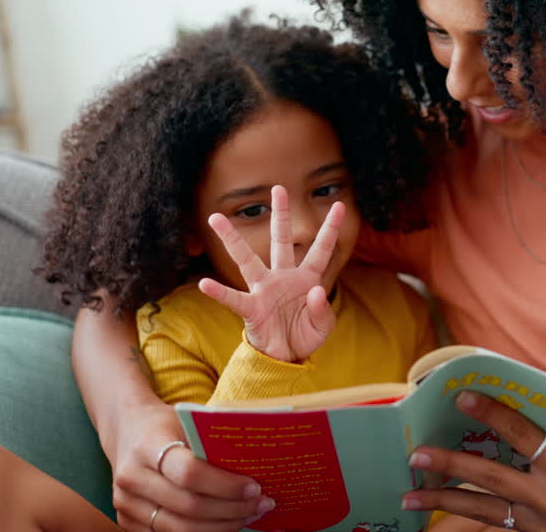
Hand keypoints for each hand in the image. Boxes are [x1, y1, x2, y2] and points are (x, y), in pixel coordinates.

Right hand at [110, 400, 273, 530]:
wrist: (126, 429)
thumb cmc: (165, 425)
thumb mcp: (186, 422)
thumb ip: (211, 444)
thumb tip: (257, 466)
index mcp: (147, 446)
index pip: (189, 473)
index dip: (225, 485)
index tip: (255, 487)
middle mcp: (131, 477)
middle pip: (188, 506)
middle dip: (231, 510)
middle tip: (262, 505)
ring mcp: (125, 503)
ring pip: (180, 529)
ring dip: (221, 527)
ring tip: (249, 516)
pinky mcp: (125, 520)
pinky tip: (225, 523)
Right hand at [197, 185, 343, 362]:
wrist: (285, 358)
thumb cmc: (304, 336)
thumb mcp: (322, 325)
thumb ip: (322, 309)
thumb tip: (315, 291)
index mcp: (306, 278)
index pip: (321, 249)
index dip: (330, 228)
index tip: (340, 205)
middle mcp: (283, 277)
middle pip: (281, 240)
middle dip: (280, 214)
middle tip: (278, 188)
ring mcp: (265, 291)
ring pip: (247, 260)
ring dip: (232, 240)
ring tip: (216, 218)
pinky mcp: (252, 309)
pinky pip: (233, 298)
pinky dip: (219, 293)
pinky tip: (204, 283)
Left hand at [401, 391, 545, 530]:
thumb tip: (530, 398)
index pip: (523, 436)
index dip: (492, 414)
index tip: (463, 397)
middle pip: (491, 479)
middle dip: (451, 464)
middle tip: (418, 453)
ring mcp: (542, 524)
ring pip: (484, 511)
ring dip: (445, 501)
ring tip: (411, 493)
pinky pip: (496, 527)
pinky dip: (467, 520)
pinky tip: (439, 515)